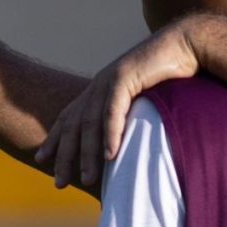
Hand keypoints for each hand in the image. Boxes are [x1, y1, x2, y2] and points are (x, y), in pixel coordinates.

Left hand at [35, 18, 203, 188]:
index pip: (69, 116)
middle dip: (65, 155)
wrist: (185, 43)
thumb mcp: (144, 100)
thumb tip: (128, 145)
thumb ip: (132, 118)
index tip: (41, 158)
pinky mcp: (126, 76)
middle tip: (59, 182)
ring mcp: (110, 79)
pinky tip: (109, 156)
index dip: (55, 138)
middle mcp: (99, 84)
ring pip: (91, 121)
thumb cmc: (171, 74)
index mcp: (100, 88)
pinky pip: (113, 110)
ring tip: (86, 178)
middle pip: (74, 124)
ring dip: (88, 153)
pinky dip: (110, 134)